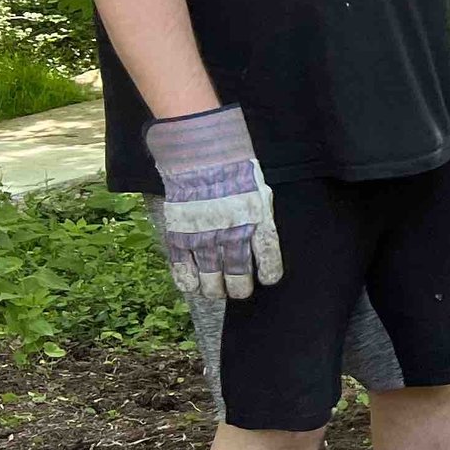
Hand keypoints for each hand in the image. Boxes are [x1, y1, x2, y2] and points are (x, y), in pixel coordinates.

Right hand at [147, 106, 282, 300]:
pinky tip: (191, 287)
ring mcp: (204, 235)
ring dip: (214, 288)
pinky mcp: (180, 234)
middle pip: (238, 272)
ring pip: (210, 275)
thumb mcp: (260, 192)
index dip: (269, 272)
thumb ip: (261, 217)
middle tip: (239, 292)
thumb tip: (261, 241)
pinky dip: (186, 280)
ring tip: (216, 292)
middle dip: (239, 287)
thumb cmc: (235, 172)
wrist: (200, 156)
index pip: (267, 255)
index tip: (268, 281)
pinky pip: (182, 266)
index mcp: (257, 220)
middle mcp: (232, 232)